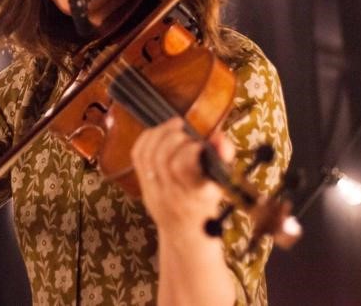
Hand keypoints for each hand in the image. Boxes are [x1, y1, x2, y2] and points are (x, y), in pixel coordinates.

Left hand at [129, 118, 230, 236]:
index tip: (199, 144)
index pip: (181, 166)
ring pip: (148, 155)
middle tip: (186, 134)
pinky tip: (159, 132)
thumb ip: (222, 157)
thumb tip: (218, 137)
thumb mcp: (220, 183)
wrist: (186, 234)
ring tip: (174, 126)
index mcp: (195, 195)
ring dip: (160, 134)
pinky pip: (138, 157)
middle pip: (162, 158)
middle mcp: (172, 194)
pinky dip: (146, 139)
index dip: (188, 149)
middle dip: (174, 138)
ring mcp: (155, 192)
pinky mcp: (144, 187)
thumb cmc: (207, 204)